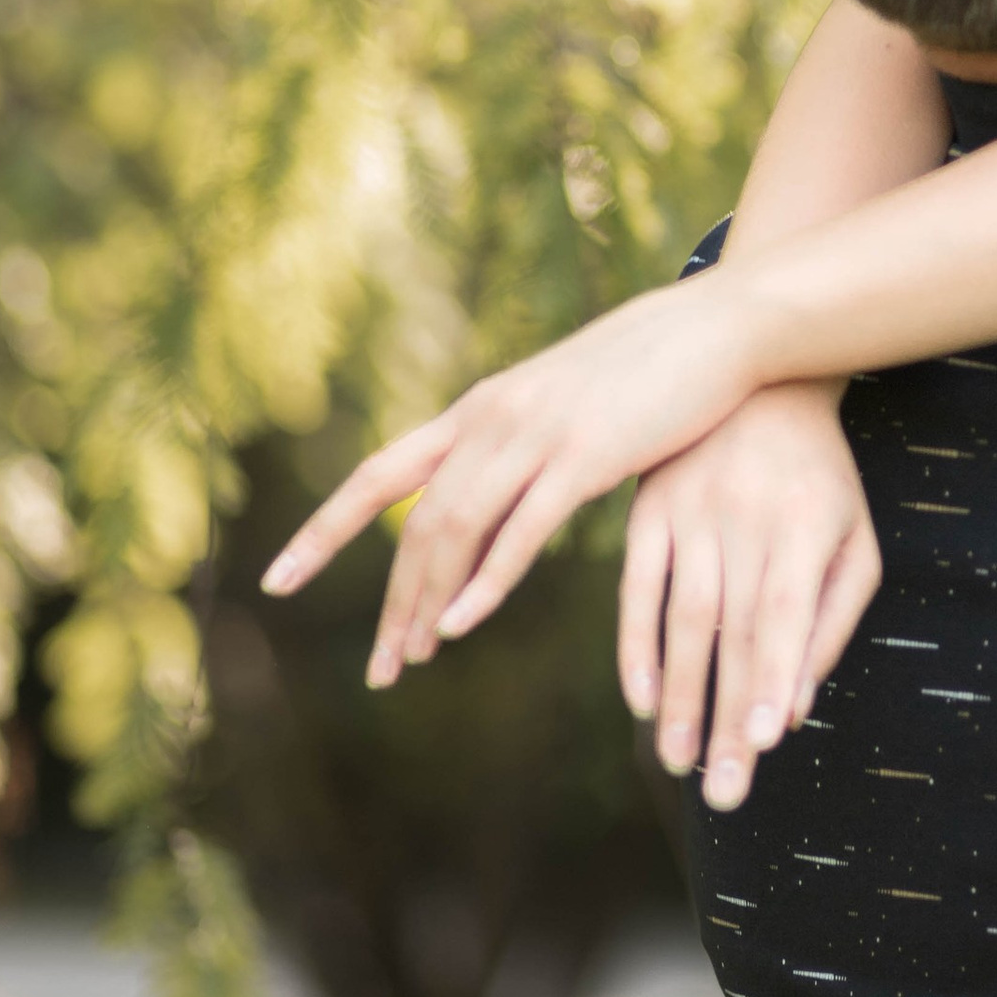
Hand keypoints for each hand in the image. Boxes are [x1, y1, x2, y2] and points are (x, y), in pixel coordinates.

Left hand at [261, 267, 774, 678]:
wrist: (718, 328)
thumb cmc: (650, 371)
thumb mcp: (565, 404)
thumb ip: (522, 443)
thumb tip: (495, 488)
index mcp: (481, 409)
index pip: (380, 475)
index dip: (324, 530)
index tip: (278, 580)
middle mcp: (492, 419)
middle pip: (415, 521)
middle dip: (392, 601)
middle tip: (381, 668)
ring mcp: (536, 435)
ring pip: (455, 529)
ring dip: (429, 601)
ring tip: (415, 657)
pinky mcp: (585, 455)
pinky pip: (521, 529)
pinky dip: (486, 580)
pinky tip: (464, 622)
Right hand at [620, 384, 883, 810]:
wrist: (760, 383)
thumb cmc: (819, 481)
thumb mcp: (850, 540)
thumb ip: (830, 623)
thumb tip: (795, 710)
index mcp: (803, 526)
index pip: (785, 615)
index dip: (771, 678)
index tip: (762, 744)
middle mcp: (744, 520)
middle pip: (734, 633)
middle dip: (724, 717)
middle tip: (722, 793)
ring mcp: (690, 514)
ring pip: (683, 618)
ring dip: (679, 695)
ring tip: (679, 760)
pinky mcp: (648, 512)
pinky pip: (636, 587)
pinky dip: (635, 645)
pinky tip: (640, 698)